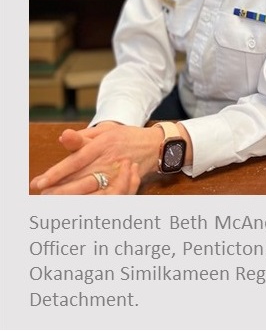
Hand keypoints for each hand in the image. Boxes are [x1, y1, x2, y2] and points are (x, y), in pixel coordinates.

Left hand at [30, 122, 163, 194]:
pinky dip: (90, 202)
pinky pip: (106, 197)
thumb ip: (83, 136)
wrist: (154, 145)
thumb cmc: (125, 137)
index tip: (40, 183)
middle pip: (80, 179)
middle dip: (60, 190)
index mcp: (103, 144)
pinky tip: (78, 206)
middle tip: (43, 197)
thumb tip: (63, 136)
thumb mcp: (105, 130)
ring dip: (73, 198)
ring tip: (55, 203)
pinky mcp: (124, 184)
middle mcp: (110, 160)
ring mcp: (118, 174)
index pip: (75, 161)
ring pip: (92, 191)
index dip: (56, 173)